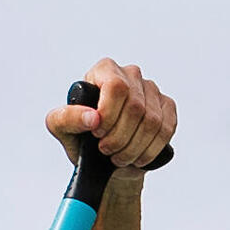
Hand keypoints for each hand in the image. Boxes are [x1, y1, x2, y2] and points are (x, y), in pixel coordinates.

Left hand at [46, 59, 175, 173]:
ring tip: (120, 157)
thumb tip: (91, 118)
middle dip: (120, 138)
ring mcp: (151, 90)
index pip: (116, 86)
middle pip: (135, 107)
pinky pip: (166, 129)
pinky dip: (151, 150)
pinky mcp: (167, 107)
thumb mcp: (62, 130)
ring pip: (152, 121)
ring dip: (135, 148)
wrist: (105, 159)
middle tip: (107, 152)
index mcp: (105, 70)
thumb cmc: (82, 139)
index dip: (109, 115)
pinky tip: (138, 157)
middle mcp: (130, 74)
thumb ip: (66, 119)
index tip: (98, 134)